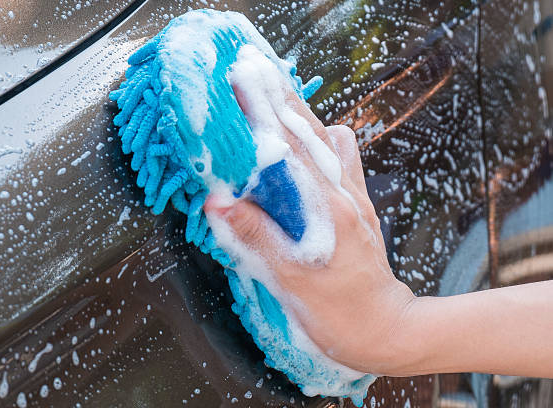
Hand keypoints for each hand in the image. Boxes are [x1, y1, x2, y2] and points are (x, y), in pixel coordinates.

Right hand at [204, 81, 415, 374]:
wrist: (385, 329)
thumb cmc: (339, 313)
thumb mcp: (290, 280)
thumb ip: (256, 236)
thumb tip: (218, 203)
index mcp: (327, 209)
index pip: (291, 148)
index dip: (266, 111)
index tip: (246, 79)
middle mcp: (345, 193)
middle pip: (313, 131)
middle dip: (282, 97)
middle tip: (256, 71)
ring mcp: (355, 196)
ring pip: (331, 139)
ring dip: (302, 116)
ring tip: (275, 100)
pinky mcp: (359, 204)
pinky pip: (344, 159)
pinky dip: (322, 141)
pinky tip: (307, 144)